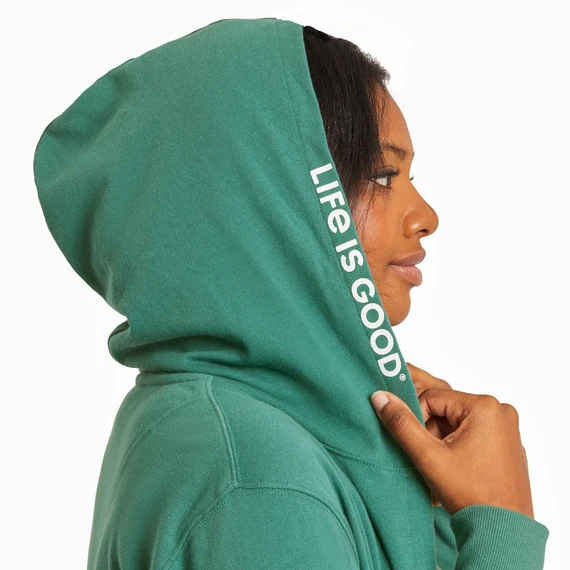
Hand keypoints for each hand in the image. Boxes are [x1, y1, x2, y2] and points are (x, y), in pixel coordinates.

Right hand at [370, 386, 534, 517]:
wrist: (503, 532)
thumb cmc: (471, 494)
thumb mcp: (428, 456)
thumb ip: (402, 423)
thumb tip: (380, 397)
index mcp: (484, 406)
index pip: (431, 397)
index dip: (418, 421)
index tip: (422, 447)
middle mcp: (501, 410)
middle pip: (445, 409)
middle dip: (433, 431)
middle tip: (434, 459)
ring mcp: (508, 427)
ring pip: (457, 421)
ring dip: (444, 439)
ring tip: (448, 467)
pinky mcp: (509, 443)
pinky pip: (474, 432)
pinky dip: (461, 446)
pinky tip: (461, 469)